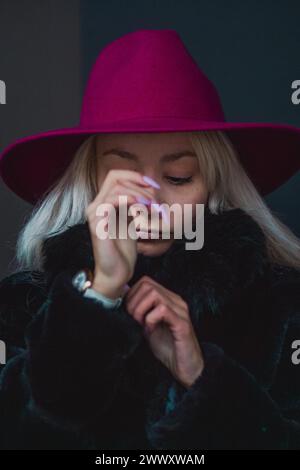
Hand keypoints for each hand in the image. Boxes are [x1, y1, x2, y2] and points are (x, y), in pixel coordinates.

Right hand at [85, 170, 157, 298]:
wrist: (116, 273)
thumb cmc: (123, 250)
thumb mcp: (131, 222)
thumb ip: (134, 206)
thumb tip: (148, 190)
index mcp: (102, 203)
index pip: (115, 176)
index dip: (135, 176)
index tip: (153, 186)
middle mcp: (95, 206)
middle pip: (115, 177)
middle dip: (139, 184)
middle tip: (156, 200)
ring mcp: (94, 214)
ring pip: (116, 188)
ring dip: (139, 194)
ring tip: (153, 207)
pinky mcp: (97, 224)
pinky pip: (112, 202)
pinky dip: (130, 202)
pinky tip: (142, 211)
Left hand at [125, 275, 204, 387]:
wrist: (185, 367)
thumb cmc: (167, 347)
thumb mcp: (147, 326)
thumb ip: (138, 312)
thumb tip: (122, 296)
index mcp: (168, 299)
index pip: (145, 281)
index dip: (132, 295)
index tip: (129, 313)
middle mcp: (176, 301)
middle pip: (148, 285)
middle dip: (134, 302)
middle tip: (134, 319)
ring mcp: (180, 311)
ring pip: (155, 294)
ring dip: (141, 310)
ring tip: (141, 324)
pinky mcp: (182, 324)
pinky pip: (163, 310)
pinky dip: (150, 318)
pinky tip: (150, 329)